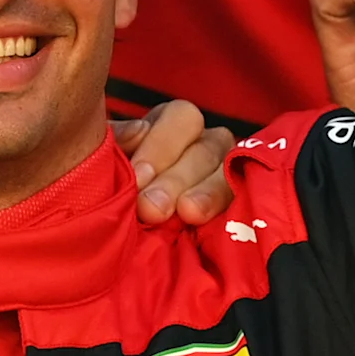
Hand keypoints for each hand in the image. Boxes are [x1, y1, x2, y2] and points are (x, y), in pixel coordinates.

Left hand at [113, 99, 237, 223]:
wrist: (119, 237)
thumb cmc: (111, 188)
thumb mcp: (111, 161)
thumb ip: (119, 141)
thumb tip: (138, 130)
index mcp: (172, 127)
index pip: (182, 118)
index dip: (161, 145)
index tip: (138, 177)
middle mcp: (205, 145)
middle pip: (205, 150)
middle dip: (176, 178)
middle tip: (151, 208)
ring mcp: (225, 176)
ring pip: (227, 174)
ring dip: (207, 193)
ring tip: (188, 213)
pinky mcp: (237, 208)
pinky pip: (243, 203)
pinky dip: (228, 211)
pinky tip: (214, 224)